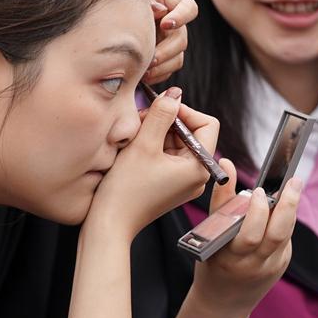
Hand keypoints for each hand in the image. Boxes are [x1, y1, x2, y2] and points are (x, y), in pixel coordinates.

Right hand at [85, 88, 215, 241]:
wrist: (110, 223)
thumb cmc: (126, 189)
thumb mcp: (144, 144)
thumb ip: (161, 114)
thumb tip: (175, 94)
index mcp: (199, 167)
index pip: (207, 124)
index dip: (185, 111)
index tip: (161, 108)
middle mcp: (197, 176)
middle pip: (191, 133)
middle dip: (166, 122)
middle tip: (141, 121)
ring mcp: (184, 182)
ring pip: (177, 143)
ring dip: (157, 133)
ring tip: (134, 136)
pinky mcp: (170, 185)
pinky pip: (168, 156)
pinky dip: (153, 146)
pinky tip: (134, 149)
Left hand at [145, 0, 197, 84]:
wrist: (113, 8)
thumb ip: (146, 0)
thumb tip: (159, 10)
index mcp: (171, 1)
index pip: (189, 8)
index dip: (181, 17)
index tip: (166, 24)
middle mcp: (175, 23)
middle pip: (181, 39)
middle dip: (166, 51)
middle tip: (151, 59)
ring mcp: (170, 41)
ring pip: (177, 58)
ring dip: (162, 67)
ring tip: (144, 71)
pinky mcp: (163, 57)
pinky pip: (167, 71)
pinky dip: (157, 75)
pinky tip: (143, 76)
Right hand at [193, 158, 301, 315]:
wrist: (223, 302)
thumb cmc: (212, 263)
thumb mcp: (209, 234)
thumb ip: (221, 198)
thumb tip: (227, 163)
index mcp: (232, 257)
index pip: (251, 235)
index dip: (258, 212)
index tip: (258, 191)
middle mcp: (255, 264)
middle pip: (278, 234)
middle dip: (288, 206)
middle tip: (293, 182)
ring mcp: (272, 266)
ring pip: (286, 234)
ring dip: (290, 209)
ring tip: (292, 187)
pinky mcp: (281, 264)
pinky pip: (285, 238)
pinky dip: (283, 220)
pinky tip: (280, 206)